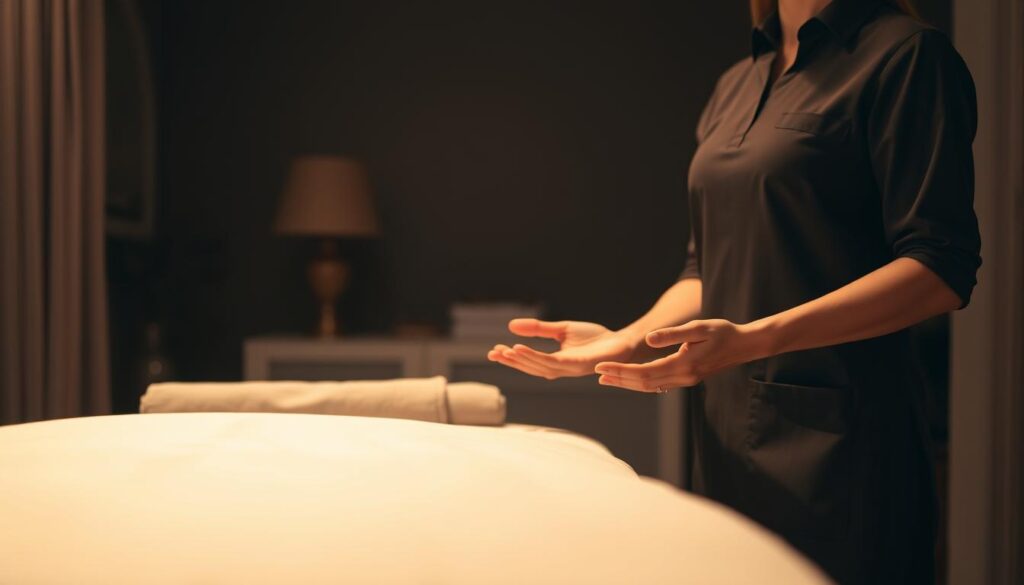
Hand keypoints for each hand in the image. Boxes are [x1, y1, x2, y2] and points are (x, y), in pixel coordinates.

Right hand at [486, 318, 637, 379]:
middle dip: (512, 361)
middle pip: (530, 367)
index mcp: (555, 361)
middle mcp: (560, 368)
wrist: (621, 341)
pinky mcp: (578, 365)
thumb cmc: (595, 338)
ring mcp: (569, 368)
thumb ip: (538, 329)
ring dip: (521, 360)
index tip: (493, 351)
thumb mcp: (561, 329)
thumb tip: (511, 325)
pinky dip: (536, 357)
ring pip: (539, 367)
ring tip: (506, 351)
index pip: (529, 361)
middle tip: (493, 353)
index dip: (511, 358)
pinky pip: (552, 362)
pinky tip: (523, 349)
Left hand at [593, 319, 769, 392]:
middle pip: (644, 383)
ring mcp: (686, 380)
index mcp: (684, 364)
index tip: (602, 367)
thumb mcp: (698, 327)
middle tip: (597, 374)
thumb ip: (673, 334)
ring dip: (628, 383)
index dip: (621, 371)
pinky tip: (630, 378)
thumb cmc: (723, 332)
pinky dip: (641, 382)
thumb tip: (649, 339)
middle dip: (620, 379)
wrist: (745, 345)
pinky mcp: (688, 378)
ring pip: (651, 386)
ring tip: (608, 378)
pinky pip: (659, 384)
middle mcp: (684, 377)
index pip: (644, 372)